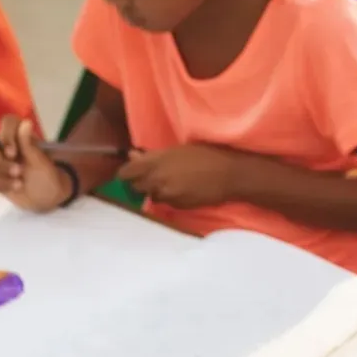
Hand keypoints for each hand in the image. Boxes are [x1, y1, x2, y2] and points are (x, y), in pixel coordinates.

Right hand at [0, 115, 71, 210]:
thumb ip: (28, 142)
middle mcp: (4, 143)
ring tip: (19, 184)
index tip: (12, 153)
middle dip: (2, 163)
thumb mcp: (39, 160)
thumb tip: (26, 122)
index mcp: (20, 134)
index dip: (6, 136)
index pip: (7, 123)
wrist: (44, 196)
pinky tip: (12, 187)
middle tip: (18, 172)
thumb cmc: (45, 174)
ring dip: (1, 176)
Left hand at [117, 144, 237, 208]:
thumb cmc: (207, 155)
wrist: (230, 174)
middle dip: (141, 183)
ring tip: (172, 183)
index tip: (132, 172)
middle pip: (135, 186)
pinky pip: (166, 203)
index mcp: (156, 161)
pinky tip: (183, 190)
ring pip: (151, 196)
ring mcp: (166, 194)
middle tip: (154, 177)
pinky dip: (170, 198)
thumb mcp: (178, 150)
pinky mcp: (176, 206)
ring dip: (156, 191)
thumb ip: (152, 155)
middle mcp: (157, 179)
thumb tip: (132, 156)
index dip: (127, 173)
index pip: (125, 173)